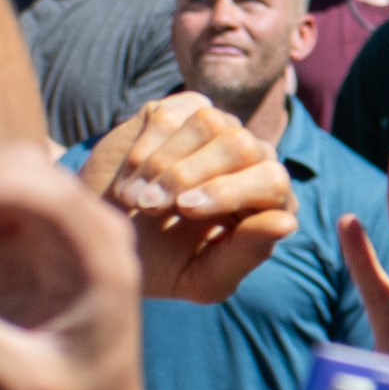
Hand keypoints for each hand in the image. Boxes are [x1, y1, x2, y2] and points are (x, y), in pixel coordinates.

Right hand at [81, 94, 299, 300]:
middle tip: (150, 205)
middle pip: (244, 146)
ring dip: (163, 163)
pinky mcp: (182, 112)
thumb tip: (286, 222)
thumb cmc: (163, 266)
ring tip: (135, 198)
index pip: (274, 180)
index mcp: (270, 201)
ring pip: (210, 124)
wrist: (102, 240)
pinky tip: (131, 176)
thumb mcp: (205, 277)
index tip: (184, 208)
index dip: (229, 191)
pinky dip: (147, 146)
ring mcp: (220, 132)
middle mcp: (253, 160)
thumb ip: (248, 253)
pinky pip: (175, 113)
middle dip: (190, 175)